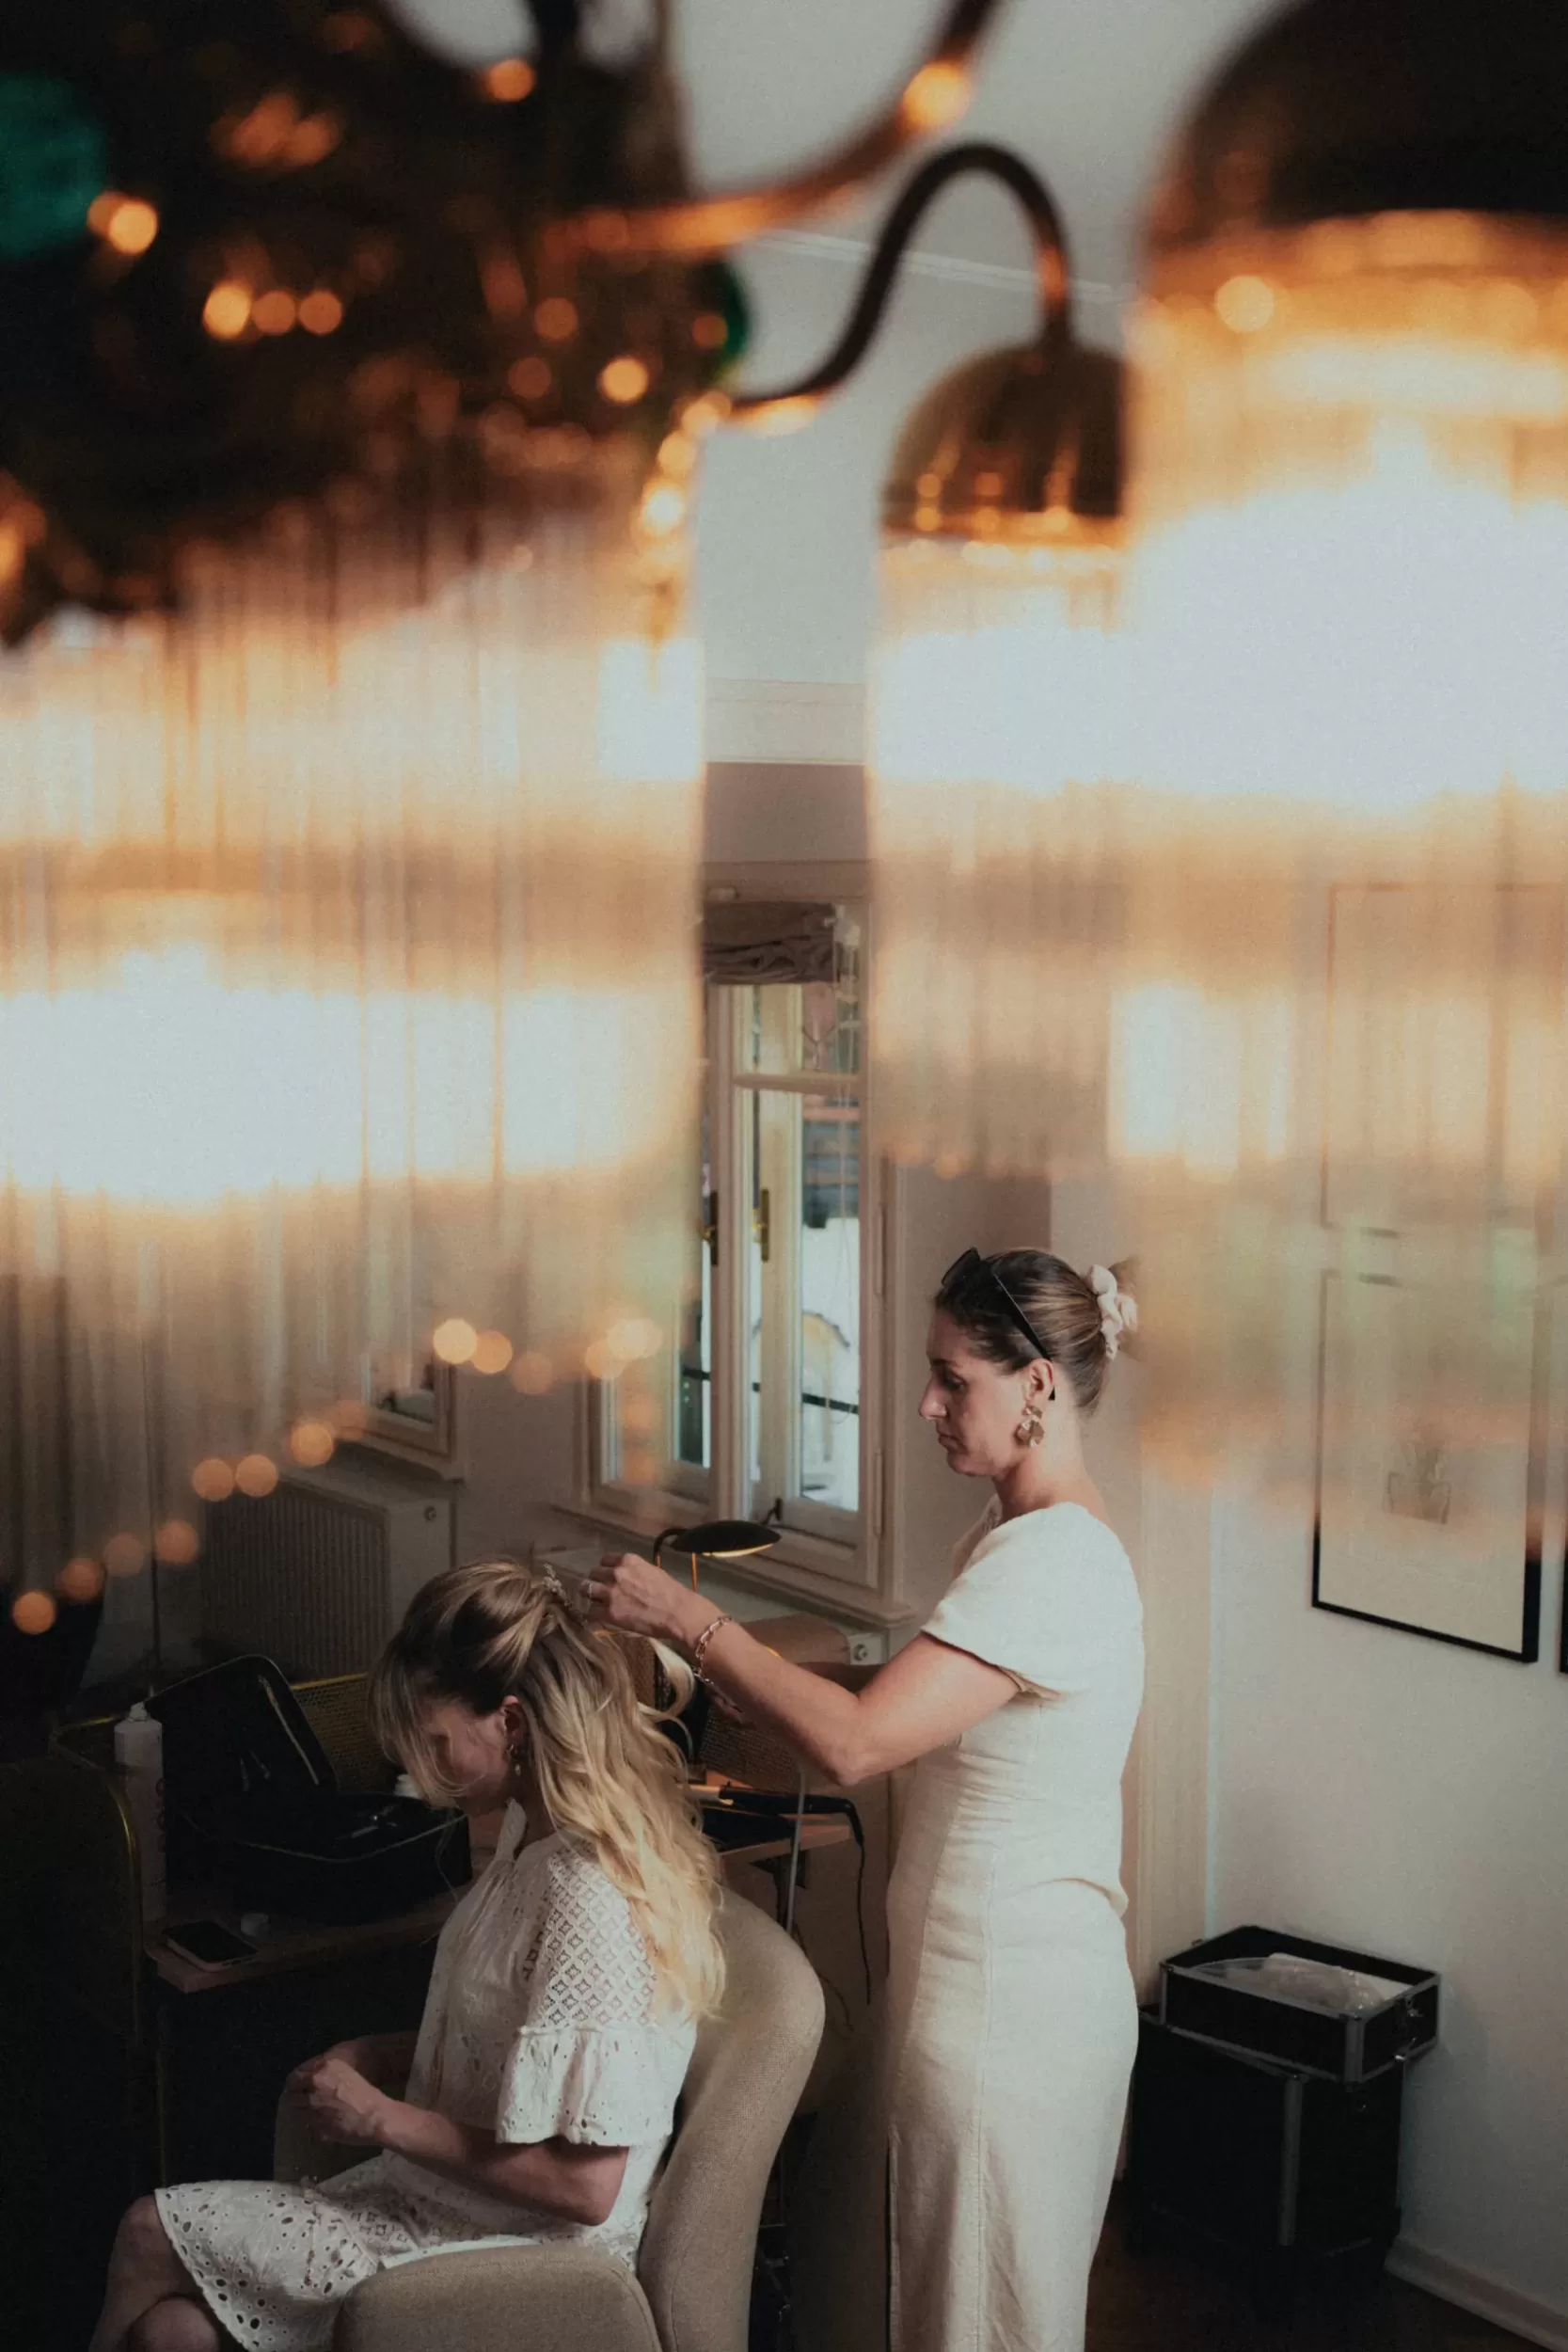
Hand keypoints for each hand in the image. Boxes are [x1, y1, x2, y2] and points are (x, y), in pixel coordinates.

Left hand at [284, 2054, 390, 2145]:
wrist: (373, 2116)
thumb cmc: (365, 2092)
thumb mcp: (343, 2072)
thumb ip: (324, 2074)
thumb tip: (310, 2080)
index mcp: (322, 2069)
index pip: (295, 2075)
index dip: (294, 2082)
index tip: (295, 2086)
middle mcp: (314, 2085)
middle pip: (290, 2093)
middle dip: (292, 2096)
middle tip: (297, 2099)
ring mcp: (312, 2106)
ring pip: (295, 2109)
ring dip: (299, 2109)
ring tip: (305, 2111)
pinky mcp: (315, 2124)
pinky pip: (305, 2123)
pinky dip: (308, 2121)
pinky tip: (317, 2121)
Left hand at [584, 1553, 701, 1646]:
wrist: (677, 1612)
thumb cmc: (670, 1591)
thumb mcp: (650, 1571)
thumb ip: (633, 1571)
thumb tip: (625, 1578)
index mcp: (627, 1560)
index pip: (604, 1560)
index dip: (605, 1569)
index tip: (607, 1576)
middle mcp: (615, 1573)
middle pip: (592, 1573)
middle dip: (595, 1581)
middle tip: (600, 1590)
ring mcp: (610, 1593)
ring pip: (585, 1589)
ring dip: (589, 1595)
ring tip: (596, 1602)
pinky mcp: (609, 1612)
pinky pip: (590, 1611)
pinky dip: (593, 1614)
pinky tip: (600, 1616)